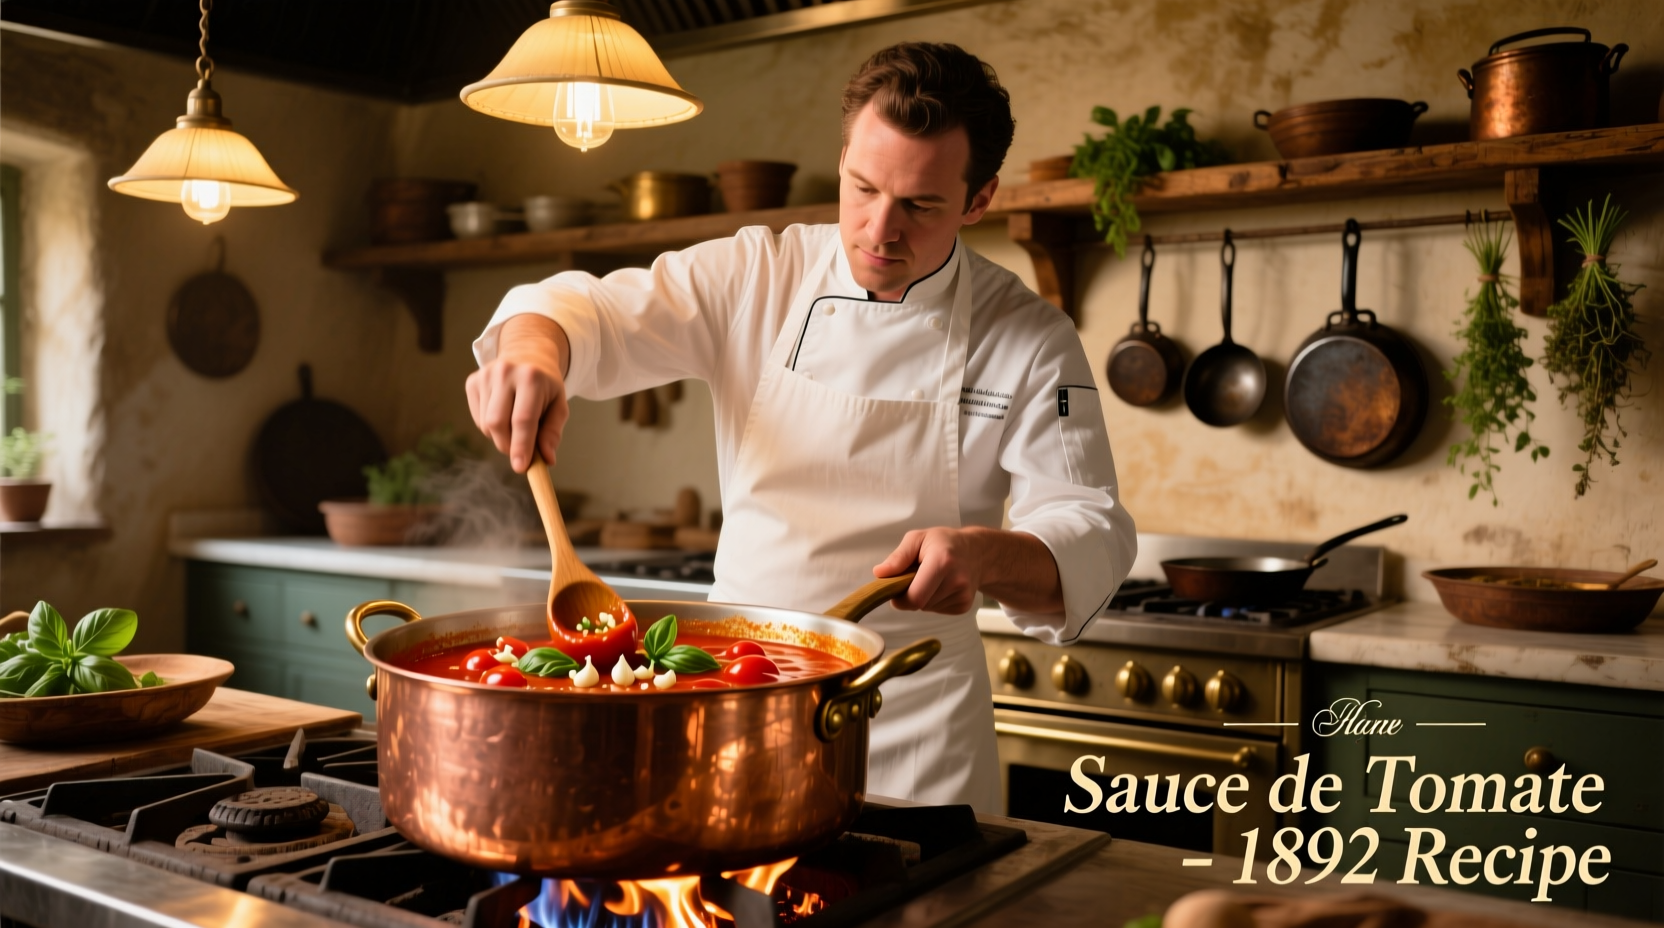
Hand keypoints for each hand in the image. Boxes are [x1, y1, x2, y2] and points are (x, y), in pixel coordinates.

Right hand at [465, 314, 570, 472]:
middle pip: (498, 424)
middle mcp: (505, 372)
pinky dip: (490, 427)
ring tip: (515, 424)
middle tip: (521, 451)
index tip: (520, 467)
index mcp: (532, 378)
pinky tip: (503, 413)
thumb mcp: (559, 405)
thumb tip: (547, 459)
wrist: (527, 353)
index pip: (523, 419)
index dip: (521, 446)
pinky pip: (478, 418)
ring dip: (501, 436)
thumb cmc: (546, 386)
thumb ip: (553, 432)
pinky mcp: (472, 381)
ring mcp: (485, 375)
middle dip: (508, 445)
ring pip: (486, 425)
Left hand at [873, 526, 1063, 614]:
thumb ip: (898, 557)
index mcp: (942, 562)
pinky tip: (941, 586)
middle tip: (914, 578)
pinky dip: (933, 601)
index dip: (900, 598)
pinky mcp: (964, 606)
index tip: (896, 588)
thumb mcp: (918, 538)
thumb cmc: (943, 543)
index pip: (915, 597)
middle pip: (919, 604)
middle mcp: (957, 580)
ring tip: (931, 579)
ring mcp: (963, 596)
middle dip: (910, 595)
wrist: (977, 552)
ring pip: (927, 608)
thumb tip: (879, 574)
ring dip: (923, 597)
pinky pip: (937, 610)